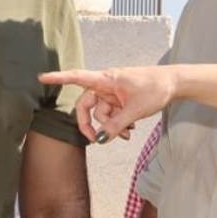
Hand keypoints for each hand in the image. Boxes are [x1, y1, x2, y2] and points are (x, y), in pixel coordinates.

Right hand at [39, 65, 174, 143]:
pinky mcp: (120, 99)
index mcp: (106, 79)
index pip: (77, 77)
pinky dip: (118, 124)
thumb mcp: (135, 110)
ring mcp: (113, 93)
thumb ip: (116, 125)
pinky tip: (130, 130)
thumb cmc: (156, 88)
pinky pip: (112, 114)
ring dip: (111, 126)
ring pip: (101, 113)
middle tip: (95, 140)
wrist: (174, 83)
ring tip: (128, 133)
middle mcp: (106, 85)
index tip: (42, 78)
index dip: (59, 78)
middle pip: (87, 105)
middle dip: (90, 123)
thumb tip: (100, 139)